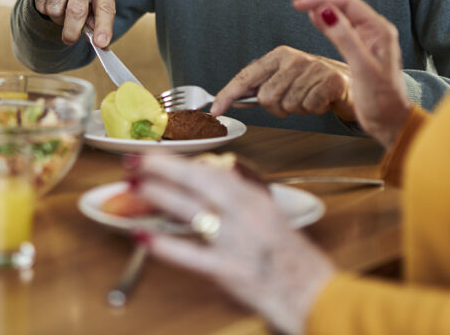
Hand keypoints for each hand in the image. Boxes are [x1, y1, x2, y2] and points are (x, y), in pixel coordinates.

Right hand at [29, 0, 115, 46]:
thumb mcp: (96, 9)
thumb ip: (97, 25)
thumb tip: (100, 45)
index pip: (105, 6)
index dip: (103, 26)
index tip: (100, 43)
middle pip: (76, 10)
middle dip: (72, 31)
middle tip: (70, 39)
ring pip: (54, 9)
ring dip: (57, 18)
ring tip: (62, 12)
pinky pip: (40, 4)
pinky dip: (44, 10)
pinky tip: (51, 2)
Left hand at [134, 153, 334, 334]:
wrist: (315, 296)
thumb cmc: (293, 259)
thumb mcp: (271, 215)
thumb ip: (247, 192)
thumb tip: (225, 170)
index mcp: (255, 200)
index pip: (212, 170)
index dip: (180, 160)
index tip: (155, 154)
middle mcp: (247, 215)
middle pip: (200, 181)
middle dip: (164, 167)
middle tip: (134, 160)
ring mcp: (238, 242)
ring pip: (194, 210)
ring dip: (161, 195)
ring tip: (135, 186)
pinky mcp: (231, 271)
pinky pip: (192, 255)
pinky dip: (166, 246)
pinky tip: (144, 238)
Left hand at [211, 46, 355, 120]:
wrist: (350, 81)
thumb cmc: (312, 82)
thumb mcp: (285, 79)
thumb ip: (260, 87)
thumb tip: (233, 99)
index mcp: (277, 56)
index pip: (246, 77)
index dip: (228, 94)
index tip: (215, 110)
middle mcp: (292, 58)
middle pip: (266, 98)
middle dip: (277, 108)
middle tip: (292, 101)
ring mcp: (312, 67)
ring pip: (288, 105)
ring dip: (298, 109)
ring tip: (309, 98)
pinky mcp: (330, 80)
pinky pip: (309, 108)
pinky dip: (314, 109)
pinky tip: (321, 100)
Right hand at [289, 0, 411, 148]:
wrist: (390, 121)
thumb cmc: (382, 99)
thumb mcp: (362, 68)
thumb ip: (344, 38)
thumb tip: (325, 11)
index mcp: (379, 30)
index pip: (346, 2)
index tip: (298, 1)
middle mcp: (374, 29)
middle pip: (343, 1)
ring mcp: (366, 38)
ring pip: (340, 10)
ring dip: (319, 0)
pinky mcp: (359, 47)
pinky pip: (339, 25)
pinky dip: (323, 17)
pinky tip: (312, 14)